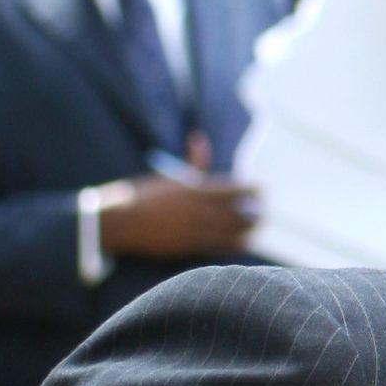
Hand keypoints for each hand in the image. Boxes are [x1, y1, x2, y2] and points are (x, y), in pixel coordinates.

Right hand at [98, 173, 256, 260]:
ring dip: (249, 228)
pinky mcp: (189, 247)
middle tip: (264, 210)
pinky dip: (235, 243)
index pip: (234, 189)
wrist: (122, 222)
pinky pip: (219, 246)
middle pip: (238, 212)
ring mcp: (195, 230)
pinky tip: (245, 241)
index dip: (252, 190)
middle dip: (254, 211)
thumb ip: (191, 161)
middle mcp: (199, 210)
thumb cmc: (145, 195)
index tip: (262, 189)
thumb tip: (199, 138)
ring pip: (232, 230)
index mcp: (195, 189)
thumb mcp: (170, 176)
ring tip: (258, 225)